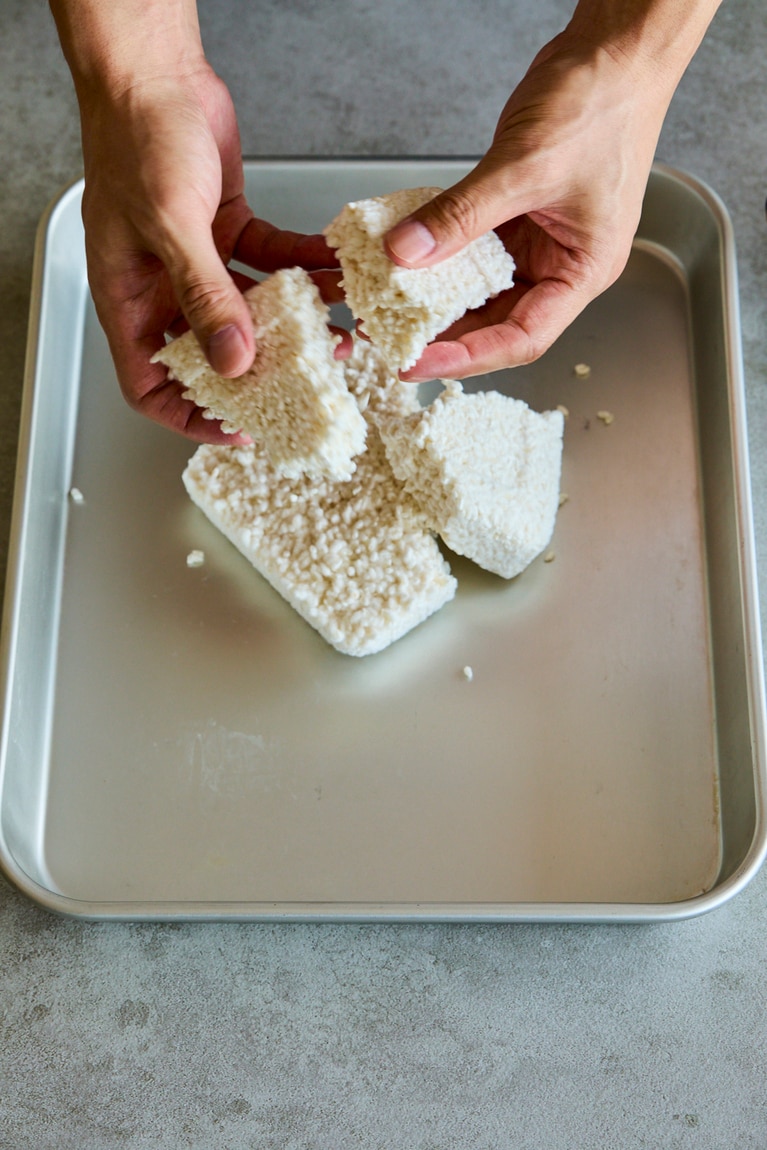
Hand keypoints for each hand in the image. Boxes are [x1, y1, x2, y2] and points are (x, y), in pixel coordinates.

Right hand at [78, 65, 342, 441]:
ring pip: (249, 312)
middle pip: (210, 355)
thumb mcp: (171, 226)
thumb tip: (234, 360)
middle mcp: (163, 288)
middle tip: (306, 384)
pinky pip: (272, 264)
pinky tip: (334, 274)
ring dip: (292, 324)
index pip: (151, 385)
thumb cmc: (136, 138)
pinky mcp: (228, 230)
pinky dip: (303, 271)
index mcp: (130, 300)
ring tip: (335, 333)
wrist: (155, 72)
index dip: (191, 416)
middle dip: (260, 373)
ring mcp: (197, 260)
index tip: (239, 428)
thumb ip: (205, 296)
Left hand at [383, 29, 679, 380]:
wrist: (614, 52)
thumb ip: (463, 214)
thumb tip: (407, 253)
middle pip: (493, 322)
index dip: (467, 357)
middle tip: (386, 340)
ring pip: (475, 289)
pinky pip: (466, 250)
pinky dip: (433, 255)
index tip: (419, 362)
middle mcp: (558, 266)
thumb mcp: (525, 166)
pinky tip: (398, 260)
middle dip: (440, 335)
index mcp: (582, 271)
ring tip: (382, 309)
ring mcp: (533, 243)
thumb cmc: (604, 105)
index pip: (521, 337)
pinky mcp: (511, 218)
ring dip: (431, 299)